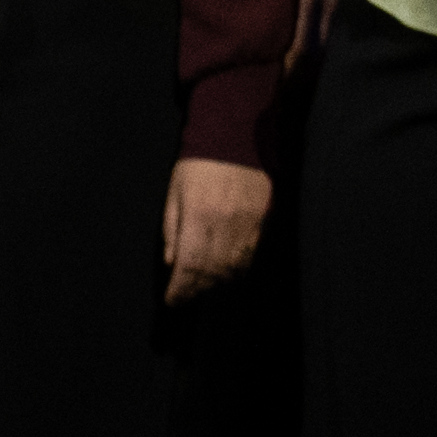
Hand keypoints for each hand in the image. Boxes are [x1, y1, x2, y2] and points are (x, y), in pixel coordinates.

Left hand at [159, 160, 269, 304]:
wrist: (237, 136)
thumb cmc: (199, 164)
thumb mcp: (175, 193)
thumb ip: (172, 229)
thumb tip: (172, 263)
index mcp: (198, 216)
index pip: (189, 266)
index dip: (180, 290)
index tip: (172, 301)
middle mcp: (225, 224)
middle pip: (212, 273)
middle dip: (197, 290)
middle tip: (186, 297)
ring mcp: (248, 224)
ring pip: (234, 268)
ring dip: (217, 284)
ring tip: (205, 288)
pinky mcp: (264, 220)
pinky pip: (252, 255)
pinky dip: (238, 270)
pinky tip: (228, 273)